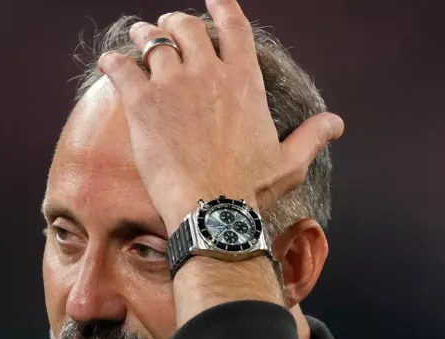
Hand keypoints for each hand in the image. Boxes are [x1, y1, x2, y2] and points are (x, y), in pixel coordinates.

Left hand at [97, 0, 343, 232]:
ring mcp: (173, 84)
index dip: (221, 7)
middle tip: (166, 28)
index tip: (213, 0)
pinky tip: (108, 63)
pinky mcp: (142, 103)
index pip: (234, 26)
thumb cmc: (251, 189)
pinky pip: (120, 68)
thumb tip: (336, 123)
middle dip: (175, 23)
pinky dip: (112, 62)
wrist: (213, 211)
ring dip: (144, 36)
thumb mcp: (289, 161)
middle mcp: (208, 72)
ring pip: (153, 41)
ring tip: (139, 36)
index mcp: (244, 80)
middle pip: (187, 27)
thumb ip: (312, 136)